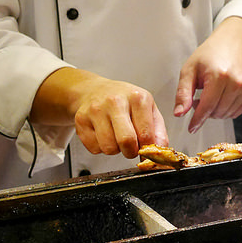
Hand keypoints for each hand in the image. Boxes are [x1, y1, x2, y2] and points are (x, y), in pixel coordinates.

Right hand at [31, 68, 167, 157]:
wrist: (95, 90)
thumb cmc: (125, 101)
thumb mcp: (148, 109)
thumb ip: (158, 130)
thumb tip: (160, 149)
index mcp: (137, 98)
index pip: (146, 134)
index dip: (147, 148)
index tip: (146, 150)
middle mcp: (115, 102)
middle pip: (126, 141)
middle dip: (131, 152)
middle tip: (131, 148)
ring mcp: (95, 110)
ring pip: (108, 148)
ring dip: (116, 150)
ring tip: (117, 138)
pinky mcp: (80, 120)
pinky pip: (94, 149)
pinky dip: (101, 148)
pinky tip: (104, 135)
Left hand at [174, 16, 241, 131]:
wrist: (234, 43)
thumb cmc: (210, 55)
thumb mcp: (190, 69)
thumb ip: (183, 92)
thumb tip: (179, 113)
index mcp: (219, 75)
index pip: (207, 106)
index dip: (198, 120)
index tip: (191, 128)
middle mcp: (236, 83)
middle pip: (217, 112)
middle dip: (205, 111)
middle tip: (199, 98)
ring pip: (227, 114)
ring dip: (216, 111)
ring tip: (211, 96)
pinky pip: (238, 112)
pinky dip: (227, 110)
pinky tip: (222, 97)